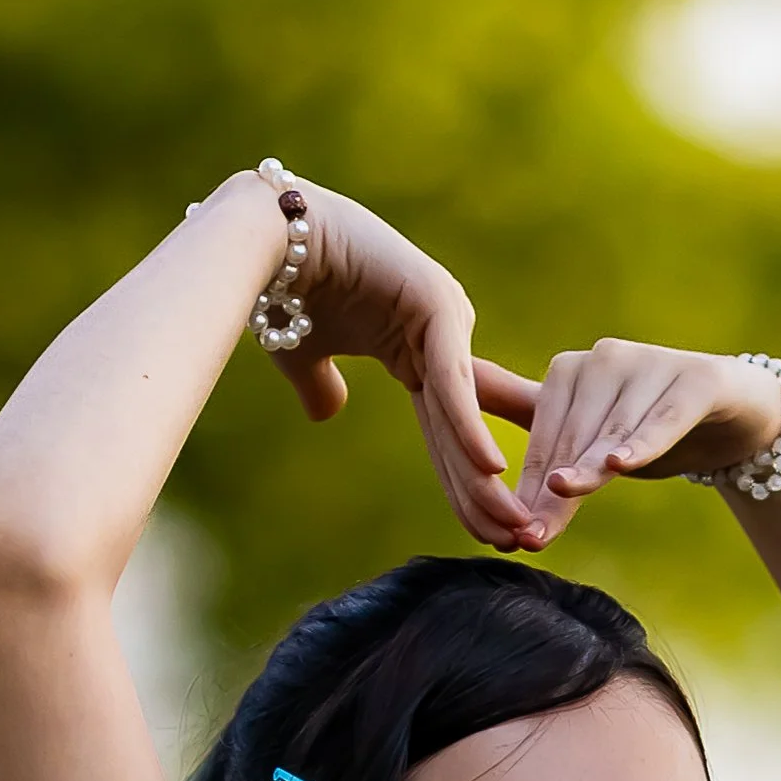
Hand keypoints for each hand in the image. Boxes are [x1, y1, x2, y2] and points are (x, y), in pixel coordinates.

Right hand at [253, 176, 533, 548]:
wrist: (261, 235)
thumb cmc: (278, 287)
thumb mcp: (302, 355)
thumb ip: (321, 386)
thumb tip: (327, 413)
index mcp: (416, 352)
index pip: (448, 435)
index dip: (466, 486)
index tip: (487, 534)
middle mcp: (441, 336)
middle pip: (467, 434)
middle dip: (491, 495)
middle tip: (519, 545)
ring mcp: (442, 315)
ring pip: (466, 414)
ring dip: (488, 477)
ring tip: (513, 527)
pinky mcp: (433, 300)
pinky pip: (452, 379)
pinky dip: (469, 425)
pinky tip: (491, 470)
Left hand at [473, 339, 780, 548]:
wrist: (732, 418)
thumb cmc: (647, 428)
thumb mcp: (588, 439)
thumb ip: (537, 440)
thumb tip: (456, 440)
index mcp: (568, 370)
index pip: (541, 438)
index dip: (527, 485)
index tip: (512, 531)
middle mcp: (605, 359)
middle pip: (572, 438)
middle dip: (553, 490)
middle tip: (532, 537)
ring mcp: (651, 364)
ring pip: (612, 430)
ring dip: (590, 471)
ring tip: (564, 501)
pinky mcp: (696, 380)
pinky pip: (662, 417)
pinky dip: (642, 441)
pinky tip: (621, 464)